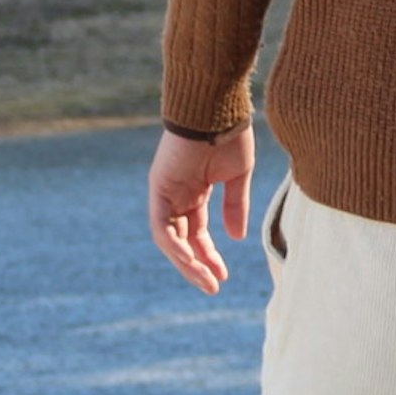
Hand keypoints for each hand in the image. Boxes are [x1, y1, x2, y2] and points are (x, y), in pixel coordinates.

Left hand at [148, 124, 255, 295]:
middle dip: (197, 265)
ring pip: (169, 238)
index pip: (197, 231)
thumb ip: (235, 205)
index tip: (222, 276)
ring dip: (186, 263)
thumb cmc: (229, 133)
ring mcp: (165, 192)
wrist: (217, 107)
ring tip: (206, 281)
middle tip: (213, 287)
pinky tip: (190, 261)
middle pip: (182, 239)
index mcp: (195, 191)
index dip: (208, 255)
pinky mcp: (159, 188)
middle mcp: (177, 194)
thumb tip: (237, 237)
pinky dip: (173, 245)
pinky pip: (161, 225)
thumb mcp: (237, 176)